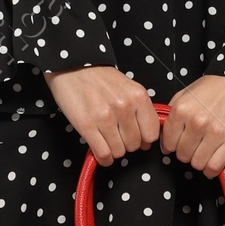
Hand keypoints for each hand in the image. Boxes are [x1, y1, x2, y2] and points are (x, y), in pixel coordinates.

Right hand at [43, 66, 160, 165]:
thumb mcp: (128, 88)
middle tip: (117, 135)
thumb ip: (140, 112)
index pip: (151, 134)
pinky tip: (100, 151)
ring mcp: (105, 117)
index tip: (136, 137)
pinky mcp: (87, 125)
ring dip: (113, 150)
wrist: (72, 67)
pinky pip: (103, 153)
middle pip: (134, 145)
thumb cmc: (101, 79)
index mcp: (138, 97)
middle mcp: (124, 107)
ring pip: (119, 152)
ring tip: (106, 139)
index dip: (144, 139)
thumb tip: (146, 142)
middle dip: (126, 144)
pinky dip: (103, 158)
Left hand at [159, 75, 224, 179]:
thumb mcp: (186, 93)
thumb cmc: (215, 85)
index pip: (168, 143)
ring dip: (200, 160)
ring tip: (206, 150)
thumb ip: (173, 115)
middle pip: (182, 155)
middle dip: (187, 152)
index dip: (173, 145)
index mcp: (182, 110)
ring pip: (197, 164)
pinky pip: (214, 167)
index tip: (180, 143)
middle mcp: (197, 122)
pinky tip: (213, 161)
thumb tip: (165, 140)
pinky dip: (212, 169)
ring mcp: (215, 133)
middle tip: (196, 145)